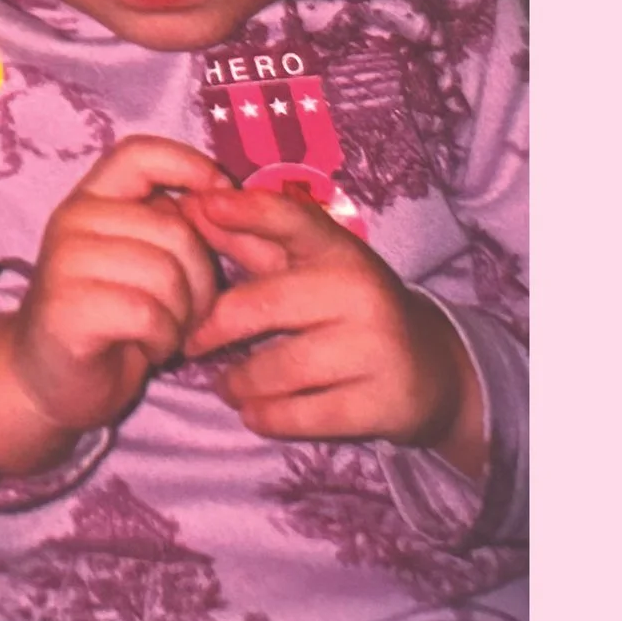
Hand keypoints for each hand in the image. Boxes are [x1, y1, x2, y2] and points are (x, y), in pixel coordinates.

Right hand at [0, 136, 227, 473]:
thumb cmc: (108, 316)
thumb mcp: (136, 256)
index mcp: (90, 199)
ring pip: (166, 275)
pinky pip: (149, 314)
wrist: (45, 379)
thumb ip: (166, 223)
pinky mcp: (67, 309)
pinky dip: (163, 339)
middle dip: (201, 280)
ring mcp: (64, 263)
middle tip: (187, 312)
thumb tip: (221, 193)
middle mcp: (72, 220)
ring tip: (163, 330)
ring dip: (182, 316)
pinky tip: (147, 348)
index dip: (188, 166)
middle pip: (174, 229)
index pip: (138, 153)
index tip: (217, 198)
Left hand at [180, 187, 484, 477]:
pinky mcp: (380, 402)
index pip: (292, 219)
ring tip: (226, 387)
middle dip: (212, 330)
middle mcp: (361, 291)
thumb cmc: (345, 309)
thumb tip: (191, 205)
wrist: (431, 371)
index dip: (246, 209)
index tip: (201, 203)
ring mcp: (375, 348)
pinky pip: (301, 416)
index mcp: (340, 250)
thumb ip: (250, 239)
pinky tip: (255, 412)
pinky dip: (266, 417)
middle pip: (260, 306)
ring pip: (276, 369)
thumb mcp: (307, 268)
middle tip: (190, 343)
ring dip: (238, 383)